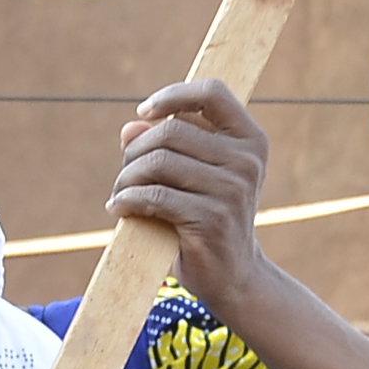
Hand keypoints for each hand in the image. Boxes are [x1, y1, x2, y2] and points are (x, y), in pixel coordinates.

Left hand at [110, 79, 279, 317]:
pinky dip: (127, 200)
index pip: (213, 93)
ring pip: (159, 162)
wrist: (232, 274)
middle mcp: (246, 160)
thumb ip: (167, 146)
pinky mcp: (212, 219)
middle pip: (172, 130)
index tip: (145, 111)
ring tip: (119, 194)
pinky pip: (155, 196)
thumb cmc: (207, 217)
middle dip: (136, 151)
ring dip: (126, 178)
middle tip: (124, 175)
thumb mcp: (193, 177)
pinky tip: (118, 209)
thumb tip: (130, 127)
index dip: (173, 95)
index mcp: (249, 139)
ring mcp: (233, 189)